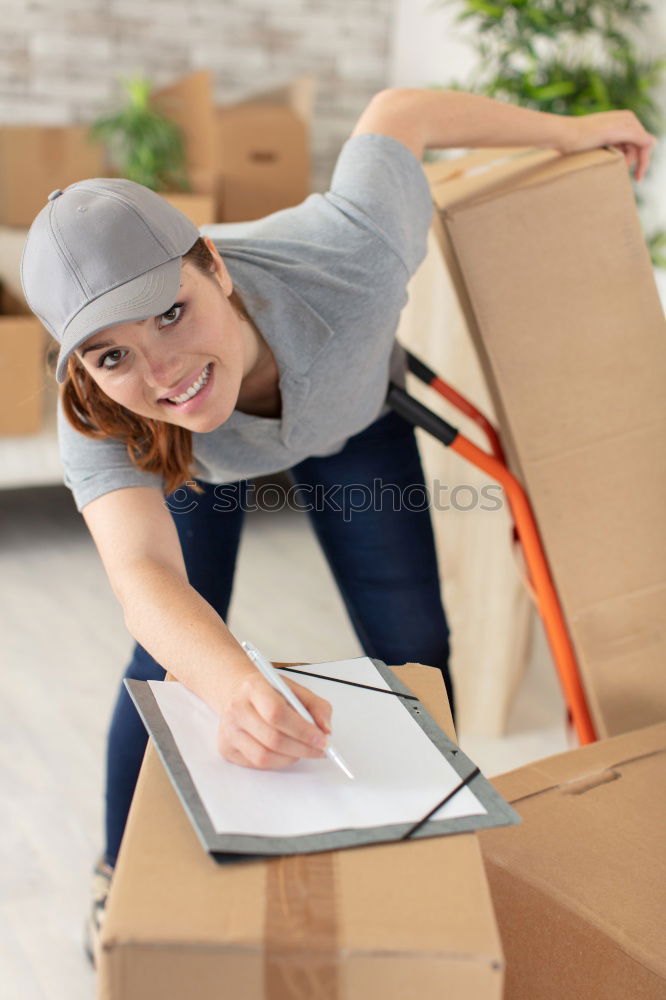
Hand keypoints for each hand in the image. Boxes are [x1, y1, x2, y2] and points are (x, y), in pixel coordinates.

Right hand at [216, 671, 332, 769]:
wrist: (237, 693)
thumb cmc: (268, 692)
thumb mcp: (294, 689)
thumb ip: (316, 706)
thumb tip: (326, 730)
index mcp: (253, 687)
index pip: (277, 713)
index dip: (302, 730)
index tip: (322, 739)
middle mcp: (236, 708)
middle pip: (272, 739)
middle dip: (303, 748)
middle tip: (320, 750)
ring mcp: (228, 730)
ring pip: (264, 757)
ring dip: (291, 757)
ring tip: (303, 750)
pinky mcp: (226, 748)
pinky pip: (257, 764)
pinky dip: (278, 762)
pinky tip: (286, 752)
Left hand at [560, 109, 655, 180]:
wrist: (562, 135)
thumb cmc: (585, 135)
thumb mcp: (613, 134)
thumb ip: (635, 136)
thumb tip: (653, 142)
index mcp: (629, 120)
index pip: (645, 143)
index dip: (644, 161)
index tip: (637, 179)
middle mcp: (623, 122)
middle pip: (637, 147)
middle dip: (631, 161)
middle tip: (619, 172)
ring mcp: (613, 129)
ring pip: (627, 149)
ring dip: (623, 160)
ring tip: (611, 167)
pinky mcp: (603, 137)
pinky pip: (616, 149)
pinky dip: (615, 158)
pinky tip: (607, 161)